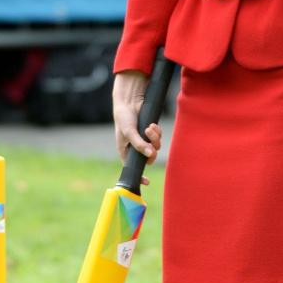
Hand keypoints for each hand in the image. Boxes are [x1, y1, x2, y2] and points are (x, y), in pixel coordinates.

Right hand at [113, 70, 161, 184]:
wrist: (129, 100)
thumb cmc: (123, 117)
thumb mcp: (129, 132)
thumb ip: (139, 144)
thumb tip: (151, 155)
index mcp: (126, 150)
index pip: (132, 168)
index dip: (139, 175)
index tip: (146, 181)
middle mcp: (136, 147)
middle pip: (149, 157)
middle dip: (152, 150)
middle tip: (151, 144)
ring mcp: (144, 139)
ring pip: (155, 146)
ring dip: (155, 138)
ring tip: (149, 128)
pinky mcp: (151, 131)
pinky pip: (158, 137)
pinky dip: (157, 132)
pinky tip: (152, 125)